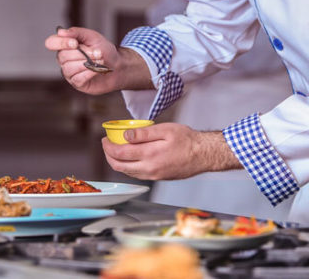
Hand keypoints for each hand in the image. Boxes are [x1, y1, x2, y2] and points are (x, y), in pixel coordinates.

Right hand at [44, 26, 153, 94]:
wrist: (118, 65)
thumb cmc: (104, 50)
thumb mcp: (92, 36)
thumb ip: (76, 32)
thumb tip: (61, 31)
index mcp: (66, 45)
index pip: (51, 43)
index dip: (60, 43)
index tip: (75, 43)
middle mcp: (64, 59)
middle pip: (63, 56)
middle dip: (83, 54)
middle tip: (98, 52)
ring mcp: (69, 72)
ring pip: (68, 68)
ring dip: (87, 64)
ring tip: (100, 61)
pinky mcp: (77, 83)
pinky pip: (77, 78)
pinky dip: (88, 73)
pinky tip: (96, 70)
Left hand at [101, 123, 241, 179]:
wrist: (203, 155)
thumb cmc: (187, 140)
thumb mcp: (165, 130)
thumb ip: (143, 134)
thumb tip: (125, 136)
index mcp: (149, 155)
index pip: (120, 153)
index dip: (108, 146)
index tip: (105, 138)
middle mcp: (149, 169)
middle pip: (119, 166)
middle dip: (108, 156)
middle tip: (106, 144)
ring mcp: (153, 176)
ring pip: (127, 172)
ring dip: (117, 162)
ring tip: (116, 149)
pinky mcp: (158, 178)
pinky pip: (137, 174)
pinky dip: (128, 167)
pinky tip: (130, 157)